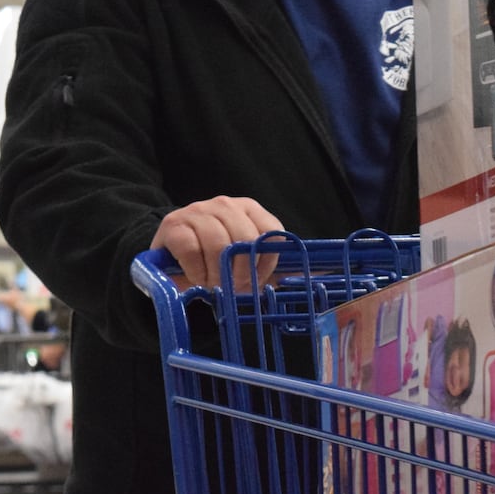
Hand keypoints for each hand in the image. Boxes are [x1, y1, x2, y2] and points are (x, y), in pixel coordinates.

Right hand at [150, 195, 283, 289]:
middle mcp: (225, 204)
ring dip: (217, 274)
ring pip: (219, 244)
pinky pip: (191, 249)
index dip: (266, 264)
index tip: (256, 281)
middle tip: (234, 289)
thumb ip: (279, 267)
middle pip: (246, 238)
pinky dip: (196, 271)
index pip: (271, 233)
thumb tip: (324, 276)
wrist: (170, 258)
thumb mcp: (247, 262)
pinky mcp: (174, 224)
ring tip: (213, 285)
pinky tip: (197, 278)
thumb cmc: (214, 261)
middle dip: (242, 272)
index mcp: (249, 209)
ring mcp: (198, 211)